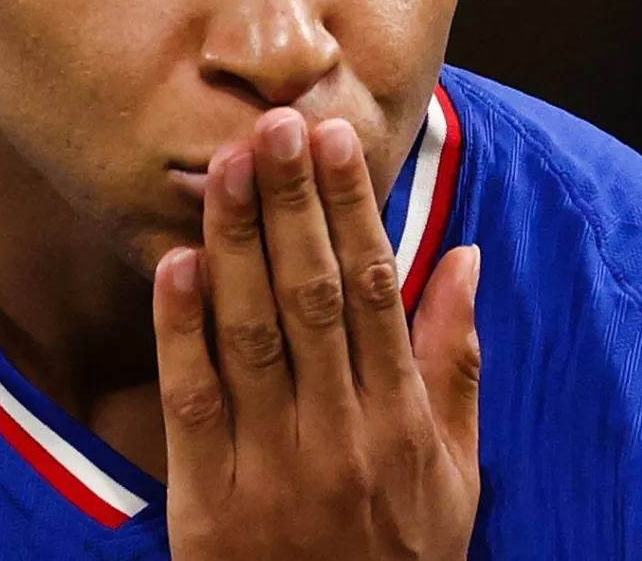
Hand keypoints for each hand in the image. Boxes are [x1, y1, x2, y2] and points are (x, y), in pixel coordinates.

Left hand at [152, 108, 482, 559]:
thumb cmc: (400, 555)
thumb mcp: (456, 470)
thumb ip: (458, 361)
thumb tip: (466, 256)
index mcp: (402, 419)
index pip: (376, 291)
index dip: (353, 210)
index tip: (334, 140)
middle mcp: (342, 434)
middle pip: (313, 298)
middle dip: (295, 205)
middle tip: (276, 123)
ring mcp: (274, 467)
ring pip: (253, 335)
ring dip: (239, 244)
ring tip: (228, 165)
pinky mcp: (210, 502)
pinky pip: (193, 405)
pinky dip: (182, 332)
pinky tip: (175, 264)